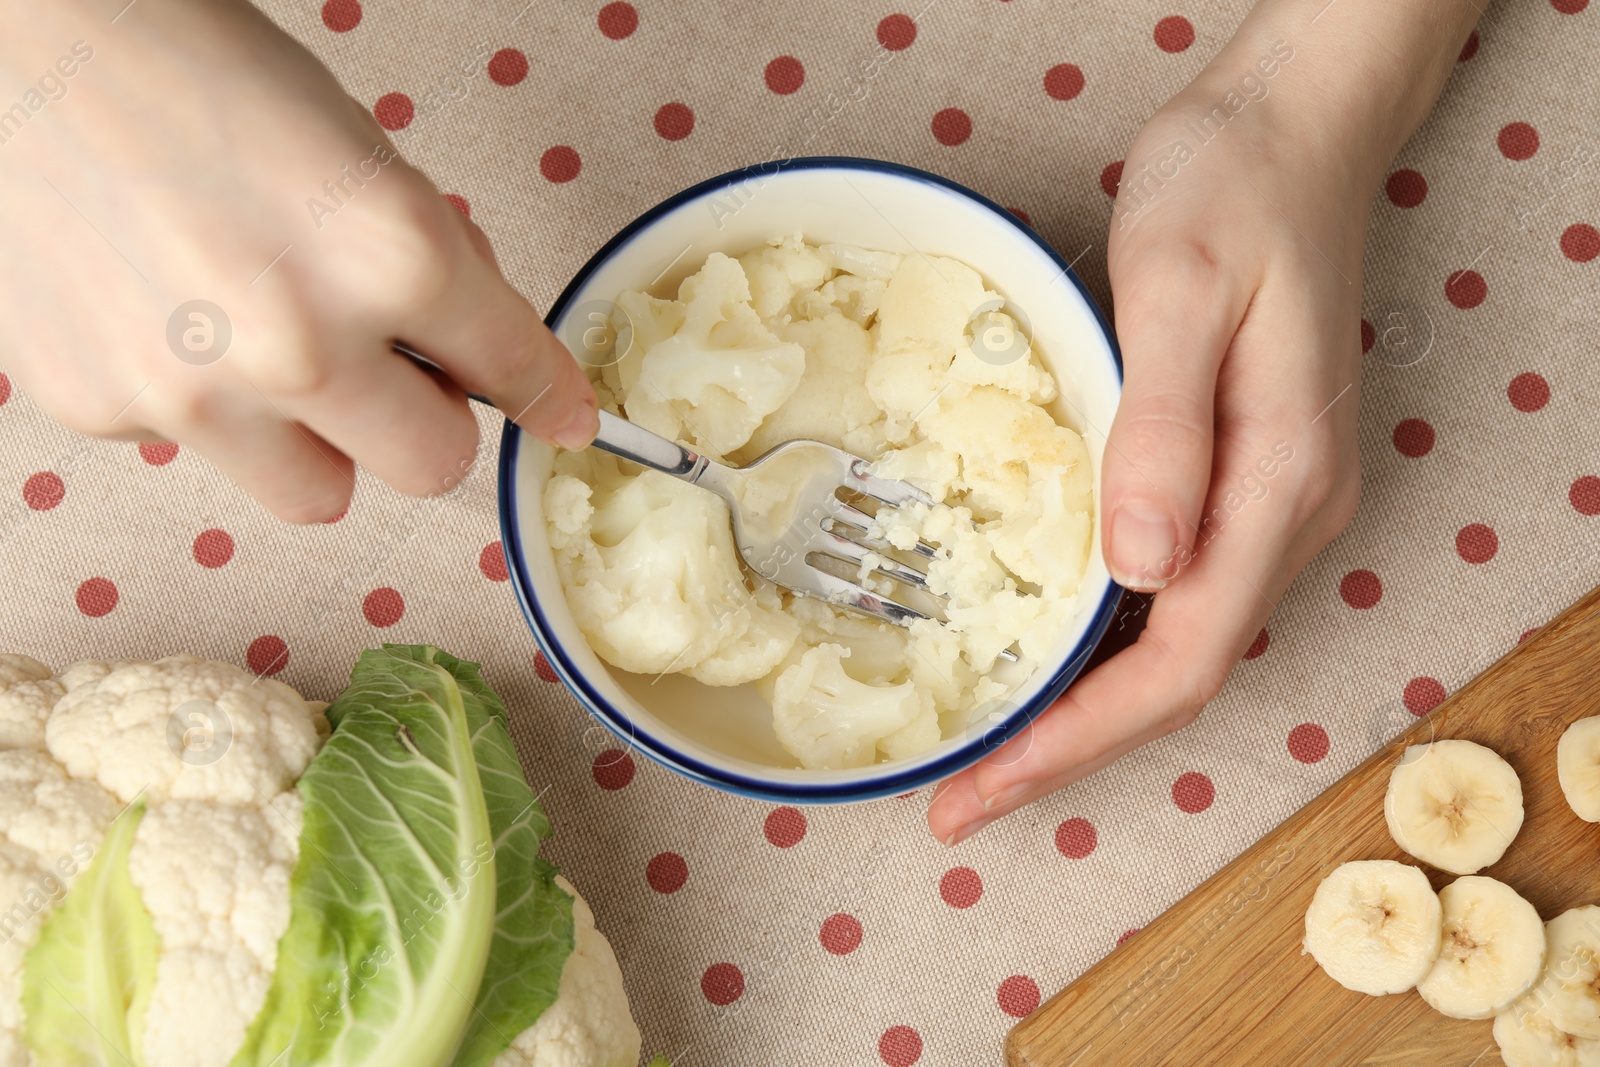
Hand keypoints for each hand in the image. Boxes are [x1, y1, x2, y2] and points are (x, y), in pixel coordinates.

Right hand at [0, 0, 595, 521]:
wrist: (25, 43)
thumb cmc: (204, 75)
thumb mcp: (363, 158)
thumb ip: (433, 270)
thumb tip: (484, 358)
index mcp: (391, 254)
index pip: (512, 368)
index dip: (547, 396)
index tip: (567, 419)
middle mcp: (302, 345)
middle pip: (431, 469)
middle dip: (426, 420)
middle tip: (393, 368)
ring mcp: (194, 394)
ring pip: (320, 495)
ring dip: (324, 442)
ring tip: (273, 354)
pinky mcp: (104, 411)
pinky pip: (204, 453)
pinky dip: (208, 405)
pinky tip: (166, 315)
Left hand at [927, 0, 1479, 843]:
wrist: (1291, 131)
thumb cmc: (1232, 191)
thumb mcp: (1180, 292)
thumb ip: (1162, 431)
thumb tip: (1138, 569)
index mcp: (1278, 483)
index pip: (1177, 661)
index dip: (1078, 740)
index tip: (985, 787)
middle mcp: (1285, 512)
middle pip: (1176, 676)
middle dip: (1068, 748)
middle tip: (964, 798)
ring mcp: (1269, 498)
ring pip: (1175, 642)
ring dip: (1084, 707)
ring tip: (991, 750)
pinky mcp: (1239, 473)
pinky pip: (1171, 590)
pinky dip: (1102, 642)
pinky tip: (1046, 651)